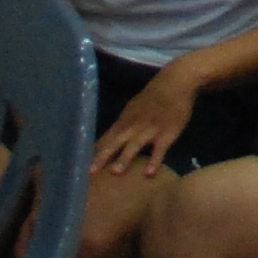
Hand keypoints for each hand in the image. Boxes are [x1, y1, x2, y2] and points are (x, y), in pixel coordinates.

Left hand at [92, 62, 202, 176]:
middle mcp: (133, 125)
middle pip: (115, 142)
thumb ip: (122, 127)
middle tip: (91, 172)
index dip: (94, 153)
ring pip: (135, 144)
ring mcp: (150, 129)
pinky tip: (149, 174)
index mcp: (124, 121)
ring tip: (115, 172)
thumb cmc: (153, 98)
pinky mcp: (167, 133)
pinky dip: (154, 160)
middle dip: (102, 156)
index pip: (105, 139)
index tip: (81, 168)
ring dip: (125, 157)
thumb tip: (105, 144)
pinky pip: (160, 149)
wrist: (176, 83)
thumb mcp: (133, 109)